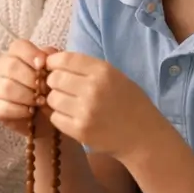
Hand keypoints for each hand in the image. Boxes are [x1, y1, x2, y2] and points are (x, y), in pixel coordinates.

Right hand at [0, 39, 60, 135]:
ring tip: (39, 101)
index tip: (43, 66)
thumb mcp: (54, 72)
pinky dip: (21, 110)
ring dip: (27, 96)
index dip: (32, 55)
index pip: (19, 46)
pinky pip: (4, 107)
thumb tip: (47, 59)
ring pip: (7, 87)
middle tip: (45, 89)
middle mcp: (1, 67)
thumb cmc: (48, 89)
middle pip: (11, 66)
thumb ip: (52, 60)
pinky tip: (30, 111)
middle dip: (32, 79)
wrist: (43, 116)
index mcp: (15, 54)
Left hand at [42, 52, 170, 161]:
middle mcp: (93, 89)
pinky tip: (73, 117)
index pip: (64, 59)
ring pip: (52, 98)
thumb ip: (85, 67)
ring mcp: (85, 111)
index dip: (53, 62)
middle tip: (64, 88)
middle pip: (54, 78)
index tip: (53, 67)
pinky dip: (60, 116)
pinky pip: (55, 118)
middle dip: (55, 82)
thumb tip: (49, 56)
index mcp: (103, 71)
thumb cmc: (129, 102)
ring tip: (70, 104)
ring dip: (57, 100)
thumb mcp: (113, 76)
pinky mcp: (80, 131)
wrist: (144, 135)